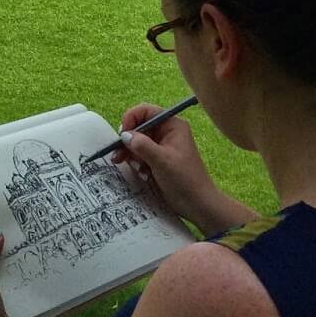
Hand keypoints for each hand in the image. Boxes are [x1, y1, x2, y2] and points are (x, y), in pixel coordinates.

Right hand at [112, 103, 253, 237]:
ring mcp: (161, 146)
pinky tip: (142, 174)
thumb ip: (142, 145)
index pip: (146, 111)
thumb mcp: (162, 161)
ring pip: (136, 142)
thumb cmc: (185, 180)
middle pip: (139, 127)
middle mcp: (166, 132)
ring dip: (131, 154)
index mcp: (172, 125)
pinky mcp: (157, 159)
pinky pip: (140, 154)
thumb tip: (124, 135)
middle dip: (128, 141)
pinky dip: (137, 162)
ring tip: (132, 167)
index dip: (131, 118)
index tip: (122, 134)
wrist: (197, 204)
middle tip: (118, 154)